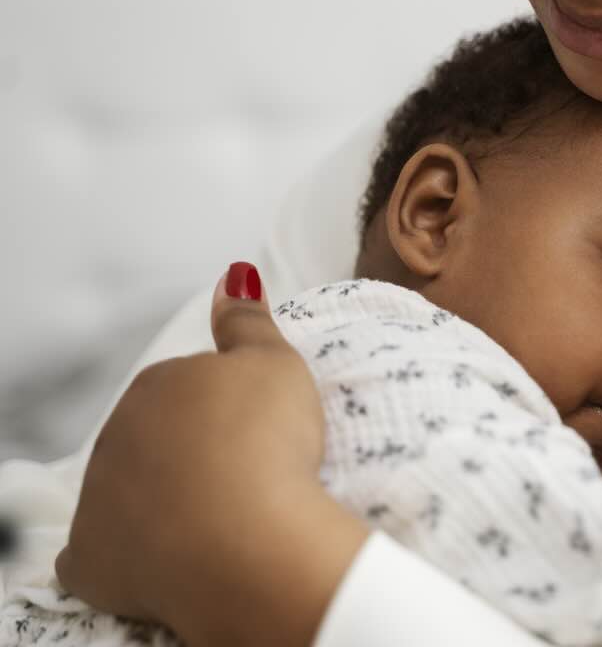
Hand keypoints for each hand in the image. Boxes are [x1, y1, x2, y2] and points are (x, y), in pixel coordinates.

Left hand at [56, 263, 368, 646]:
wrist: (250, 538)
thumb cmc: (269, 441)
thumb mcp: (276, 364)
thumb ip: (246, 319)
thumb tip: (231, 273)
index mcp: (157, 385)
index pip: (186, 388)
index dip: (225, 409)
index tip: (259, 430)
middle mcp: (116, 435)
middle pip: (153, 438)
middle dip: (189, 451)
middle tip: (245, 473)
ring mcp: (100, 500)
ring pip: (127, 492)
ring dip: (162, 500)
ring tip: (219, 518)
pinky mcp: (94, 560)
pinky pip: (97, 555)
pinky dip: (121, 554)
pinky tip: (154, 557)